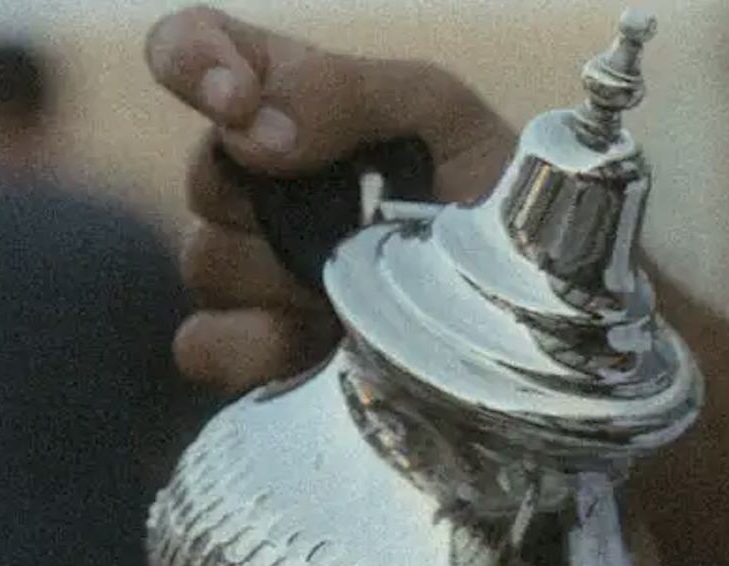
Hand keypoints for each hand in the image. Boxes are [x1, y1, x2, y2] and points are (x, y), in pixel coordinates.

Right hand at [143, 10, 515, 391]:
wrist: (536, 315)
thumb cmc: (494, 197)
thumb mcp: (443, 117)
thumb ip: (346, 92)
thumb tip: (252, 128)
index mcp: (293, 104)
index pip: (195, 48)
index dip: (192, 64)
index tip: (237, 104)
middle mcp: (262, 185)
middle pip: (203, 178)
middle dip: (269, 200)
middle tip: (352, 225)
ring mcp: (255, 273)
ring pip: (207, 264)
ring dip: (277, 278)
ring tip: (356, 292)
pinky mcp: (260, 353)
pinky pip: (203, 344)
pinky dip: (250, 346)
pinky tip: (315, 343)